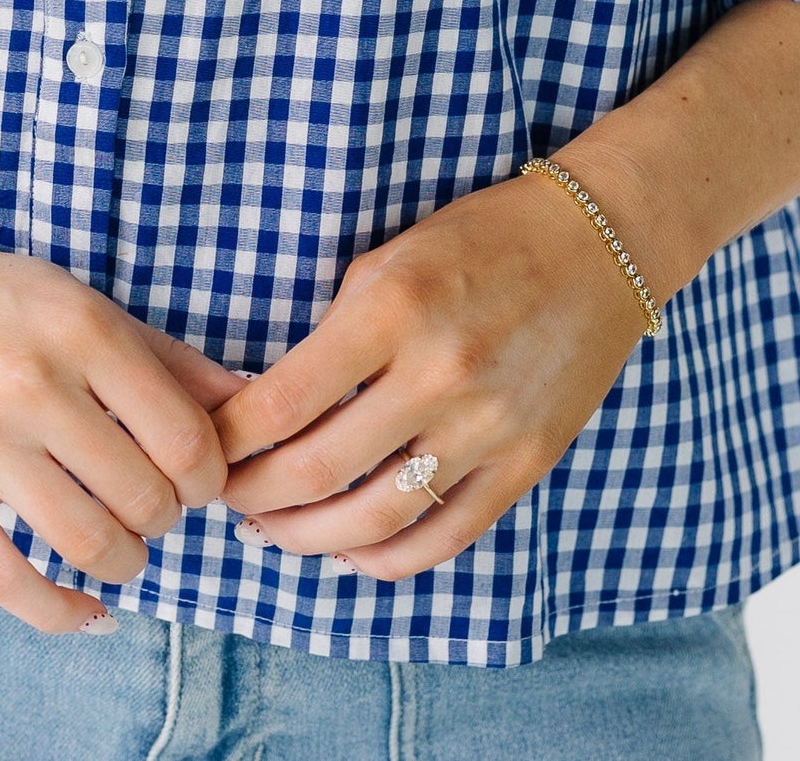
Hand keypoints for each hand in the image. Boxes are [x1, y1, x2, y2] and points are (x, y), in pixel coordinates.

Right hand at [0, 223, 242, 632]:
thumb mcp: (83, 303)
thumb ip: (167, 360)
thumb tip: (249, 409)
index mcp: (81, 328)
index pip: (187, 438)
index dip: (208, 478)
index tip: (196, 480)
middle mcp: (31, 383)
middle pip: (145, 498)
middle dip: (166, 519)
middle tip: (152, 507)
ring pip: (88, 544)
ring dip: (124, 562)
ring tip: (120, 545)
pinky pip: (10, 582)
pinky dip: (63, 613)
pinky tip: (87, 609)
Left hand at [212, 171, 653, 578]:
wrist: (598, 246)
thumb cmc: (481, 239)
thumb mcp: (391, 257)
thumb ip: (334, 330)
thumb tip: (265, 403)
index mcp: (392, 308)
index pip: (281, 402)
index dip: (227, 440)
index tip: (201, 447)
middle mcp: (437, 374)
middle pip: (316, 471)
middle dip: (252, 497)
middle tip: (222, 499)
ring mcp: (486, 428)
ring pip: (373, 521)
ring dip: (306, 538)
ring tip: (271, 533)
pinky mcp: (525, 464)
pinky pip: (442, 537)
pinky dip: (384, 560)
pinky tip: (346, 551)